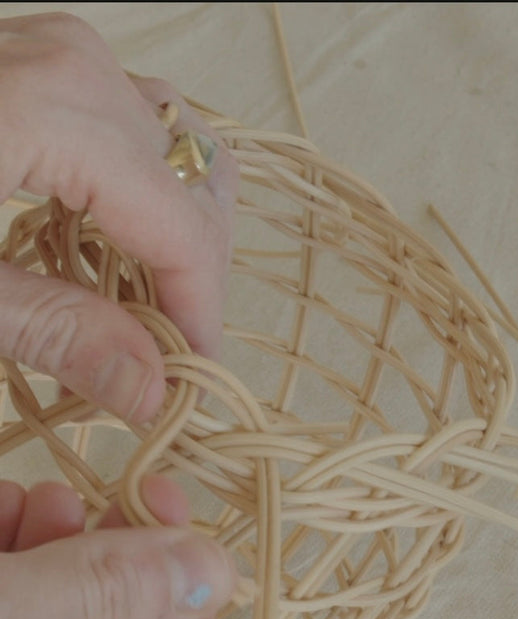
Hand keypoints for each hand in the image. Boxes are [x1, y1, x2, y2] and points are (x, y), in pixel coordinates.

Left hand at [0, 11, 238, 418]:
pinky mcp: (44, 64)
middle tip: (154, 350)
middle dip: (187, 277)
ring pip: (174, 153)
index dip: (198, 313)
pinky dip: (135, 198)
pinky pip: (133, 131)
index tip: (190, 378)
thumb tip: (150, 388)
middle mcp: (75, 65)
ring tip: (124, 305)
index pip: (181, 224)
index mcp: (53, 110)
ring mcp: (60, 54)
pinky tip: (95, 250)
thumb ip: (56, 334)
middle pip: (194, 184)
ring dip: (166, 237)